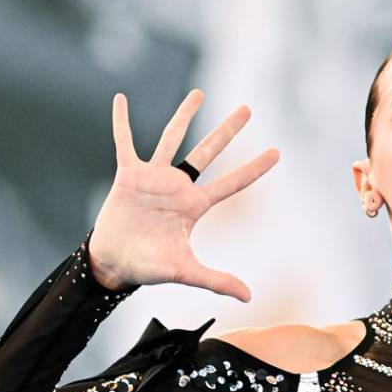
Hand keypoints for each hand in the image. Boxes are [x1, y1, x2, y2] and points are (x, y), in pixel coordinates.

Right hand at [88, 89, 279, 299]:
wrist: (114, 264)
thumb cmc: (149, 267)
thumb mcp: (185, 271)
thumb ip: (216, 280)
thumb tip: (249, 297)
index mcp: (195, 205)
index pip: (232, 183)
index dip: (254, 168)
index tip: (278, 153)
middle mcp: (178, 186)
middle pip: (208, 152)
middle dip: (228, 130)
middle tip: (248, 109)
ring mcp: (153, 178)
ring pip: (172, 139)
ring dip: (184, 115)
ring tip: (199, 94)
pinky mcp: (127, 175)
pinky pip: (124, 143)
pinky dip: (121, 122)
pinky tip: (121, 99)